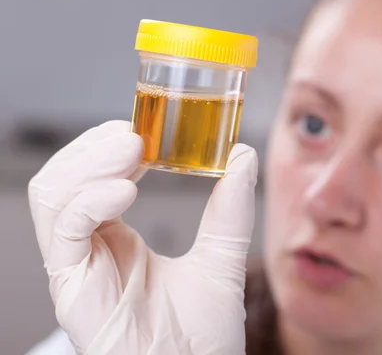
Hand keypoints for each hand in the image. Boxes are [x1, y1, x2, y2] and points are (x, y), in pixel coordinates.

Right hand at [28, 120, 257, 353]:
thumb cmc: (203, 334)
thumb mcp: (222, 256)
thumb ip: (231, 207)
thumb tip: (243, 154)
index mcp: (117, 238)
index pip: (93, 178)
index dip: (111, 147)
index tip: (146, 130)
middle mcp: (90, 249)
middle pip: (65, 178)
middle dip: (96, 147)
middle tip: (136, 134)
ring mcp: (78, 267)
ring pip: (53, 195)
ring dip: (90, 162)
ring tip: (133, 150)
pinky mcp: (73, 287)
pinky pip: (64, 229)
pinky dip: (91, 198)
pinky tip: (126, 189)